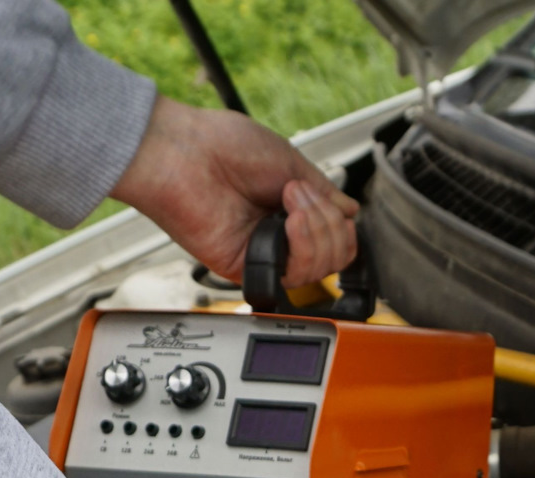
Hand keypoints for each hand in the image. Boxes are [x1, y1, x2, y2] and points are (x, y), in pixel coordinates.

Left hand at [111, 96, 357, 287]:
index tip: (322, 195)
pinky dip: (302, 246)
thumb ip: (323, 192)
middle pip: (334, 257)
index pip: (335, 237)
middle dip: (330, 223)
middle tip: (299, 194)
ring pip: (320, 269)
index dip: (340, 223)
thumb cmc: (222, 145)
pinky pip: (294, 274)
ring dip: (316, 230)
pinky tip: (287, 220)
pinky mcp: (247, 268)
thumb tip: (350, 211)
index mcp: (287, 210)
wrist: (184, 152)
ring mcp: (263, 252)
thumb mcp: (290, 162)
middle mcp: (277, 234)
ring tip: (290, 201)